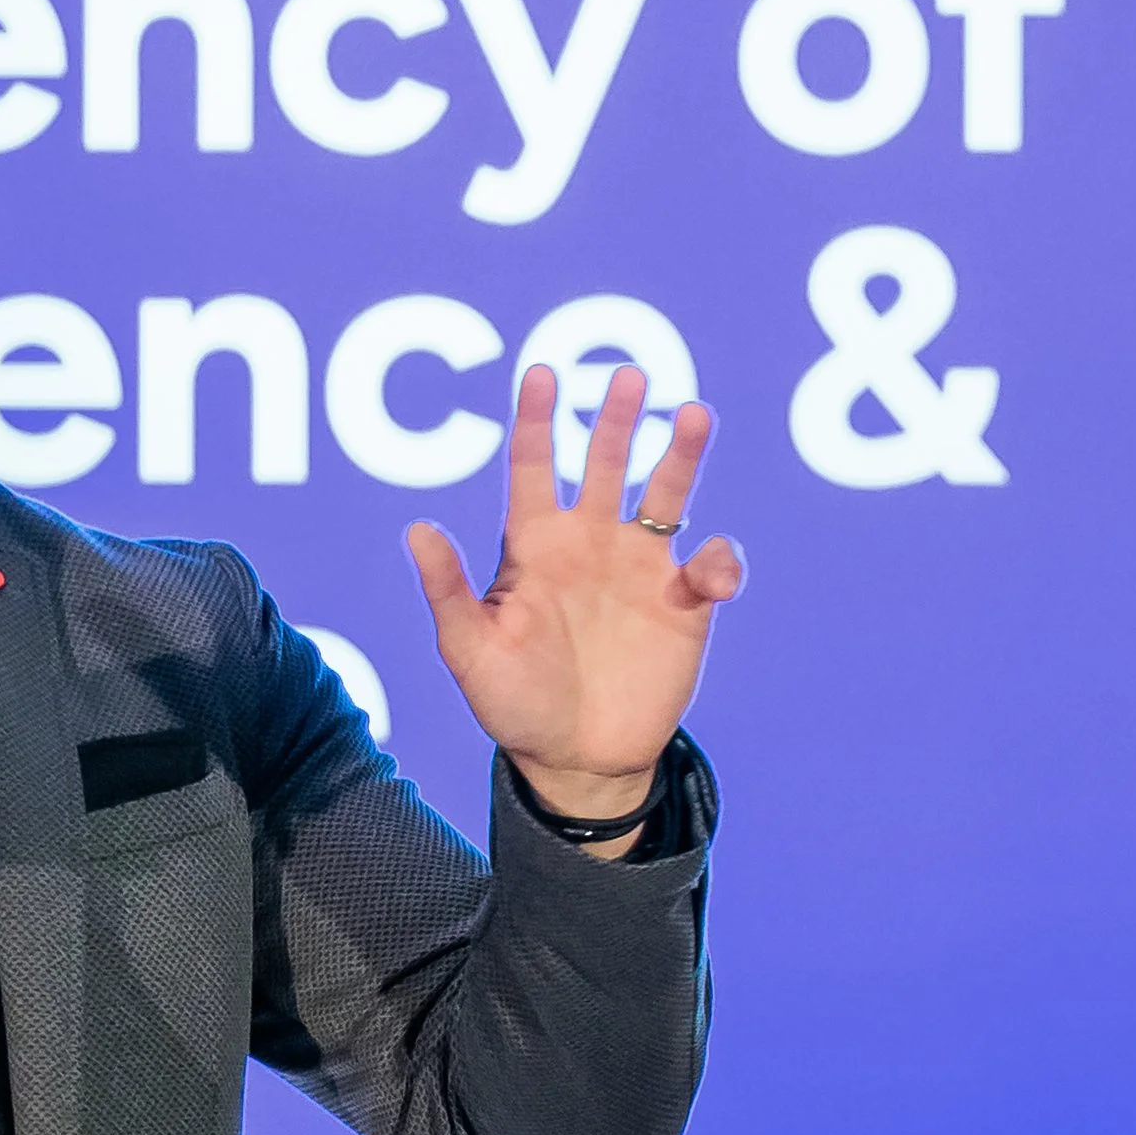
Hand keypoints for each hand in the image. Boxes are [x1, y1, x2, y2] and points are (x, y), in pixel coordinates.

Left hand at [407, 365, 743, 837]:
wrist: (576, 760)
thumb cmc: (513, 704)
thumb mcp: (469, 652)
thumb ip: (448, 590)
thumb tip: (416, 527)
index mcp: (535, 546)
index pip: (533, 466)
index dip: (535, 419)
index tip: (540, 374)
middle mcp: (590, 543)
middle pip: (605, 460)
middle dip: (614, 417)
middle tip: (628, 375)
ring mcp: (640, 569)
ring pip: (666, 492)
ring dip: (680, 453)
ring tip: (692, 415)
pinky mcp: (685, 604)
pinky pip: (710, 564)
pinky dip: (719, 560)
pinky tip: (712, 575)